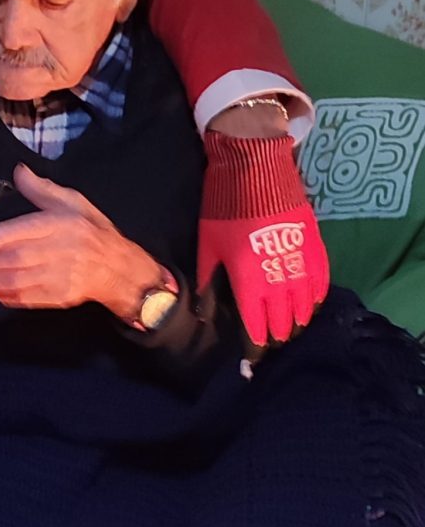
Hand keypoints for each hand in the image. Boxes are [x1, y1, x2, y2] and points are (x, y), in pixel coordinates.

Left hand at [0, 163, 162, 319]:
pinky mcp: (61, 296)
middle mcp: (63, 249)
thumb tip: (18, 171)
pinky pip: (30, 298)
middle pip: (21, 258)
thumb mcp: (72, 202)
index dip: (4, 236)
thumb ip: (41, 189)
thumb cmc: (91, 231)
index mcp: (64, 223)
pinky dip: (9, 298)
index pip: (31, 229)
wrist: (119, 267)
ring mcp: (63, 276)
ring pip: (22, 281)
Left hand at [198, 130, 328, 345]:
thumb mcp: (208, 244)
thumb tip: (205, 313)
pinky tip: (310, 307)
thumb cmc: (223, 204)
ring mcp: (301, 260)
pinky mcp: (315, 244)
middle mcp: (278, 275)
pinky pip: (321, 282)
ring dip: (297, 322)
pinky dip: (316, 298)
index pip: (256, 324)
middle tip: (270, 346)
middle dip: (276, 337)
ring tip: (288, 332)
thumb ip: (209, 282)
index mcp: (248, 277)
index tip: (252, 362)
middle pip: (282, 320)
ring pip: (305, 305)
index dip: (256, 346)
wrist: (254, 164)